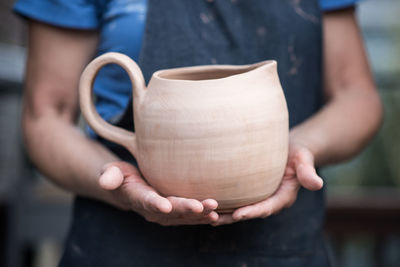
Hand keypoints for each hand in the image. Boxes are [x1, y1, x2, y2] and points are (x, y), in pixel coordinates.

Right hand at [99, 162, 218, 225]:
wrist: (129, 190)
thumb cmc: (122, 176)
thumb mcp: (112, 172)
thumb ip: (110, 176)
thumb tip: (105, 181)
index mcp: (138, 197)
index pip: (146, 201)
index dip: (155, 204)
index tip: (165, 206)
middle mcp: (153, 210)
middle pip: (171, 211)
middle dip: (186, 209)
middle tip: (201, 206)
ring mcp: (166, 214)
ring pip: (184, 216)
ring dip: (200, 215)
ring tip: (215, 210)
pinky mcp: (177, 213)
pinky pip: (191, 217)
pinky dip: (205, 217)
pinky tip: (220, 215)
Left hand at [213, 142, 323, 225]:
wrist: (292, 149)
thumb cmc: (298, 152)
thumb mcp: (304, 159)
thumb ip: (307, 171)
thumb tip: (318, 184)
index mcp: (283, 197)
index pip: (266, 207)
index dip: (252, 212)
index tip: (238, 215)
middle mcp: (269, 201)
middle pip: (249, 212)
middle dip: (231, 217)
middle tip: (213, 218)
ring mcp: (259, 197)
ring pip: (239, 208)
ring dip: (224, 213)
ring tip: (205, 213)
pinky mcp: (250, 191)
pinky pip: (236, 199)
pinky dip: (223, 202)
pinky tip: (208, 200)